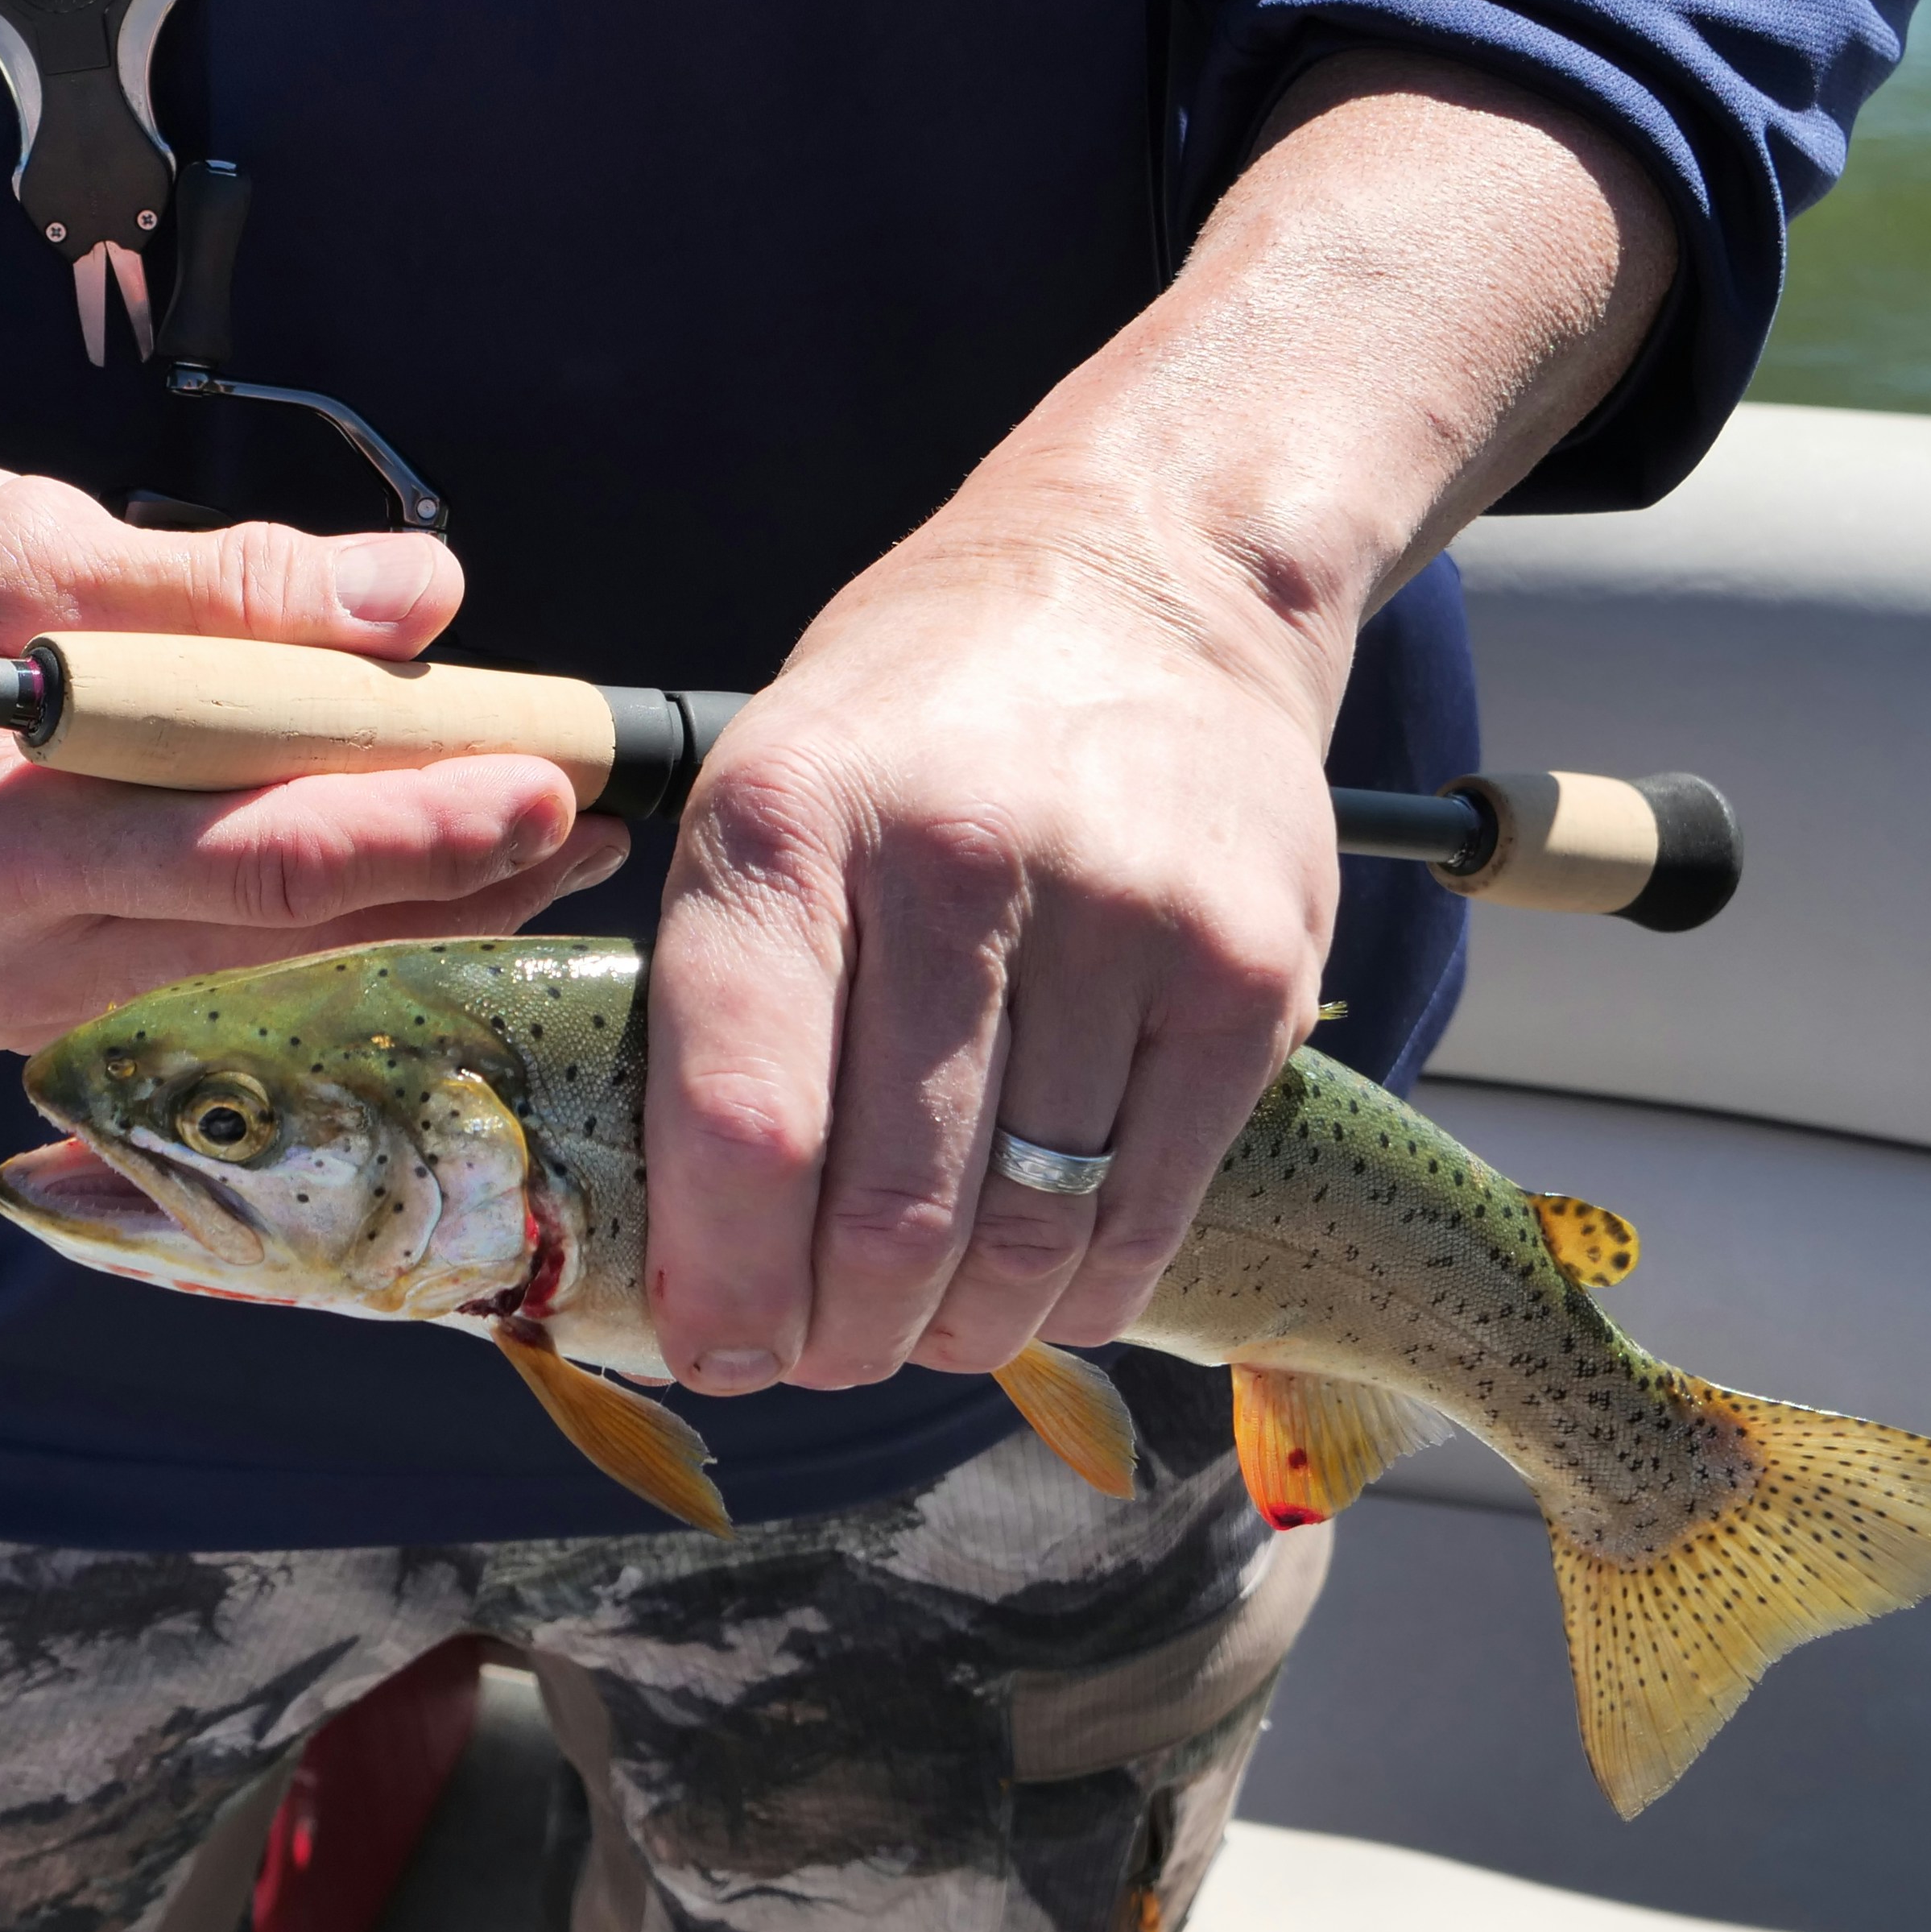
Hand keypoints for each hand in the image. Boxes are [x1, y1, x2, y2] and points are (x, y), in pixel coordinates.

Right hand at [0, 463, 625, 1048]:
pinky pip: (212, 970)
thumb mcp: (17, 534)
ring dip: (410, 905)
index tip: (553, 778)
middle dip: (459, 878)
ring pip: (262, 967)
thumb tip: (415, 595)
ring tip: (547, 840)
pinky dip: (322, 918)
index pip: (256, 860)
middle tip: (601, 818)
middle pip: (286, 936)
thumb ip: (221, 583)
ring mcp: (17, 1002)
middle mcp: (7, 963)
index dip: (420, 827)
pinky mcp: (32, 1002)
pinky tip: (413, 866)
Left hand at [631, 53, 1681, 1397]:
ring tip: (923, 1324)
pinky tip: (1039, 1284)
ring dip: (959, 1327)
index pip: (745, 1117)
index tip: (717, 1351)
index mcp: (787, 818)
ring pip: (1025, 1230)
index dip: (723, 1278)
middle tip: (821, 1354)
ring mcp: (1123, 916)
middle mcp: (956, 859)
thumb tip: (681, 1251)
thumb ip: (714, 995)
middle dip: (838, 1330)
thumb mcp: (761, 788)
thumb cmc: (915, 719)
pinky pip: (1148, 1208)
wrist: (1154, 577)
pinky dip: (1081, 1288)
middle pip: (889, 1205)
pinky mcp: (1249, 971)